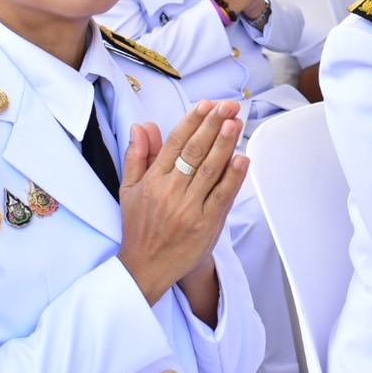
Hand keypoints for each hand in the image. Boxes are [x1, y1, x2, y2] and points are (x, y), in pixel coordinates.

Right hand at [117, 102, 247, 306]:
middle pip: (195, 152)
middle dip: (212, 125)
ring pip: (210, 170)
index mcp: (152, 180)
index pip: (175, 144)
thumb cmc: (139, 226)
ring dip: (224, 144)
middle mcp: (170, 191)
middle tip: (228, 106)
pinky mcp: (206, 225)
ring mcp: (189, 208)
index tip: (207, 105)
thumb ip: (137, 156)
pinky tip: (242, 158)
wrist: (146, 267)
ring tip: (236, 122)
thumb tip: (142, 126)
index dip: (192, 121)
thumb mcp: (129, 189)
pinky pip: (222, 196)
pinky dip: (233, 177)